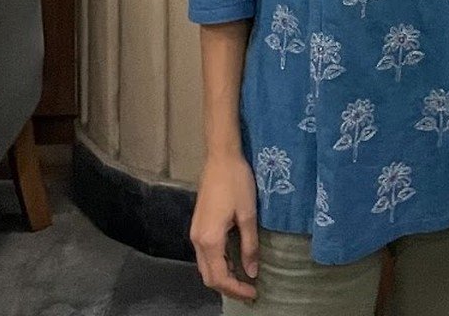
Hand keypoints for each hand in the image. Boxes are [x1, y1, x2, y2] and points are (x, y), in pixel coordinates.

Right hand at [190, 151, 259, 302]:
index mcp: (209, 240)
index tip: (254, 292)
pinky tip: (233, 260)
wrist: (221, 157)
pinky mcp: (197, 226)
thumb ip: (249, 245)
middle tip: (249, 290)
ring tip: (243, 278)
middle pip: (209, 276)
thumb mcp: (248, 214)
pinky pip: (204, 255)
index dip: (236, 290)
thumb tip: (252, 272)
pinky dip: (217, 264)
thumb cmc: (237, 182)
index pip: (220, 277)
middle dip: (228, 287)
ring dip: (222, 276)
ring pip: (205, 267)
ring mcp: (195, 233)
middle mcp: (197, 240)